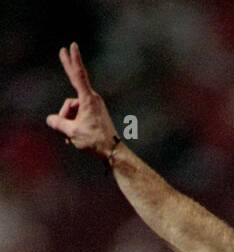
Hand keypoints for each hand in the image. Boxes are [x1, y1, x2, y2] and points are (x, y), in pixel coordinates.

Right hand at [46, 42, 117, 157]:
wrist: (112, 151)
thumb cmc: (94, 140)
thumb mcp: (72, 132)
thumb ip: (59, 124)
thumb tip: (50, 119)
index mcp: (88, 99)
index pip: (78, 75)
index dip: (73, 60)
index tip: (71, 46)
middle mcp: (92, 99)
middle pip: (74, 84)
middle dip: (67, 67)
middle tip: (62, 50)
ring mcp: (93, 106)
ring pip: (72, 108)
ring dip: (67, 121)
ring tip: (70, 137)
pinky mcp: (94, 114)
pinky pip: (78, 114)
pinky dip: (73, 124)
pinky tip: (73, 139)